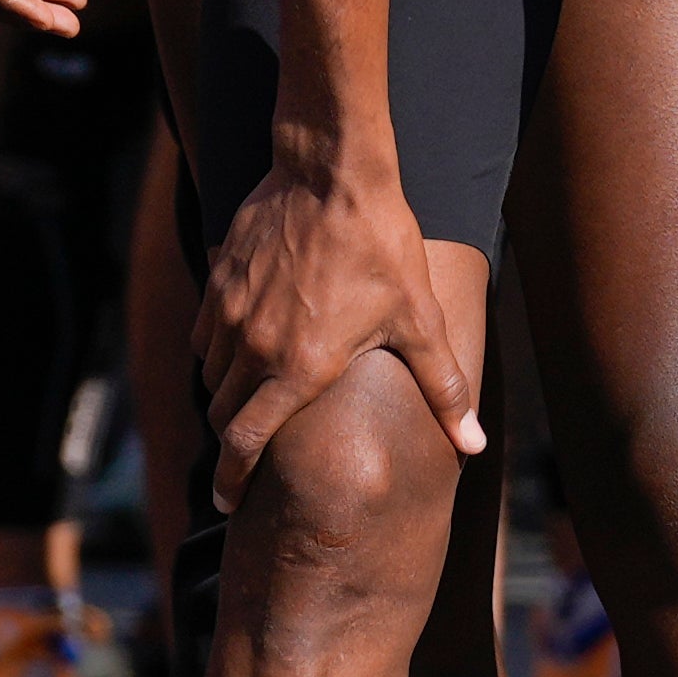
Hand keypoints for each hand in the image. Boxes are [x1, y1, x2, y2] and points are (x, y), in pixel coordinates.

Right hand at [197, 159, 479, 504]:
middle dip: (234, 441)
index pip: (245, 444)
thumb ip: (443, 388)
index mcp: (298, 369)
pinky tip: (240, 347)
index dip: (231, 481)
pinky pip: (204, 335)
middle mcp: (255, 348)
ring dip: (226, 395)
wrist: (333, 173)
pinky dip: (216, 353)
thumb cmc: (381, 246)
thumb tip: (472, 445)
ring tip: (248, 401)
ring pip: (212, 375)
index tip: (225, 504)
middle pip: (224, 415)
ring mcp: (231, 314)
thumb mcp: (419, 320)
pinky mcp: (219, 282)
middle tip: (248, 453)